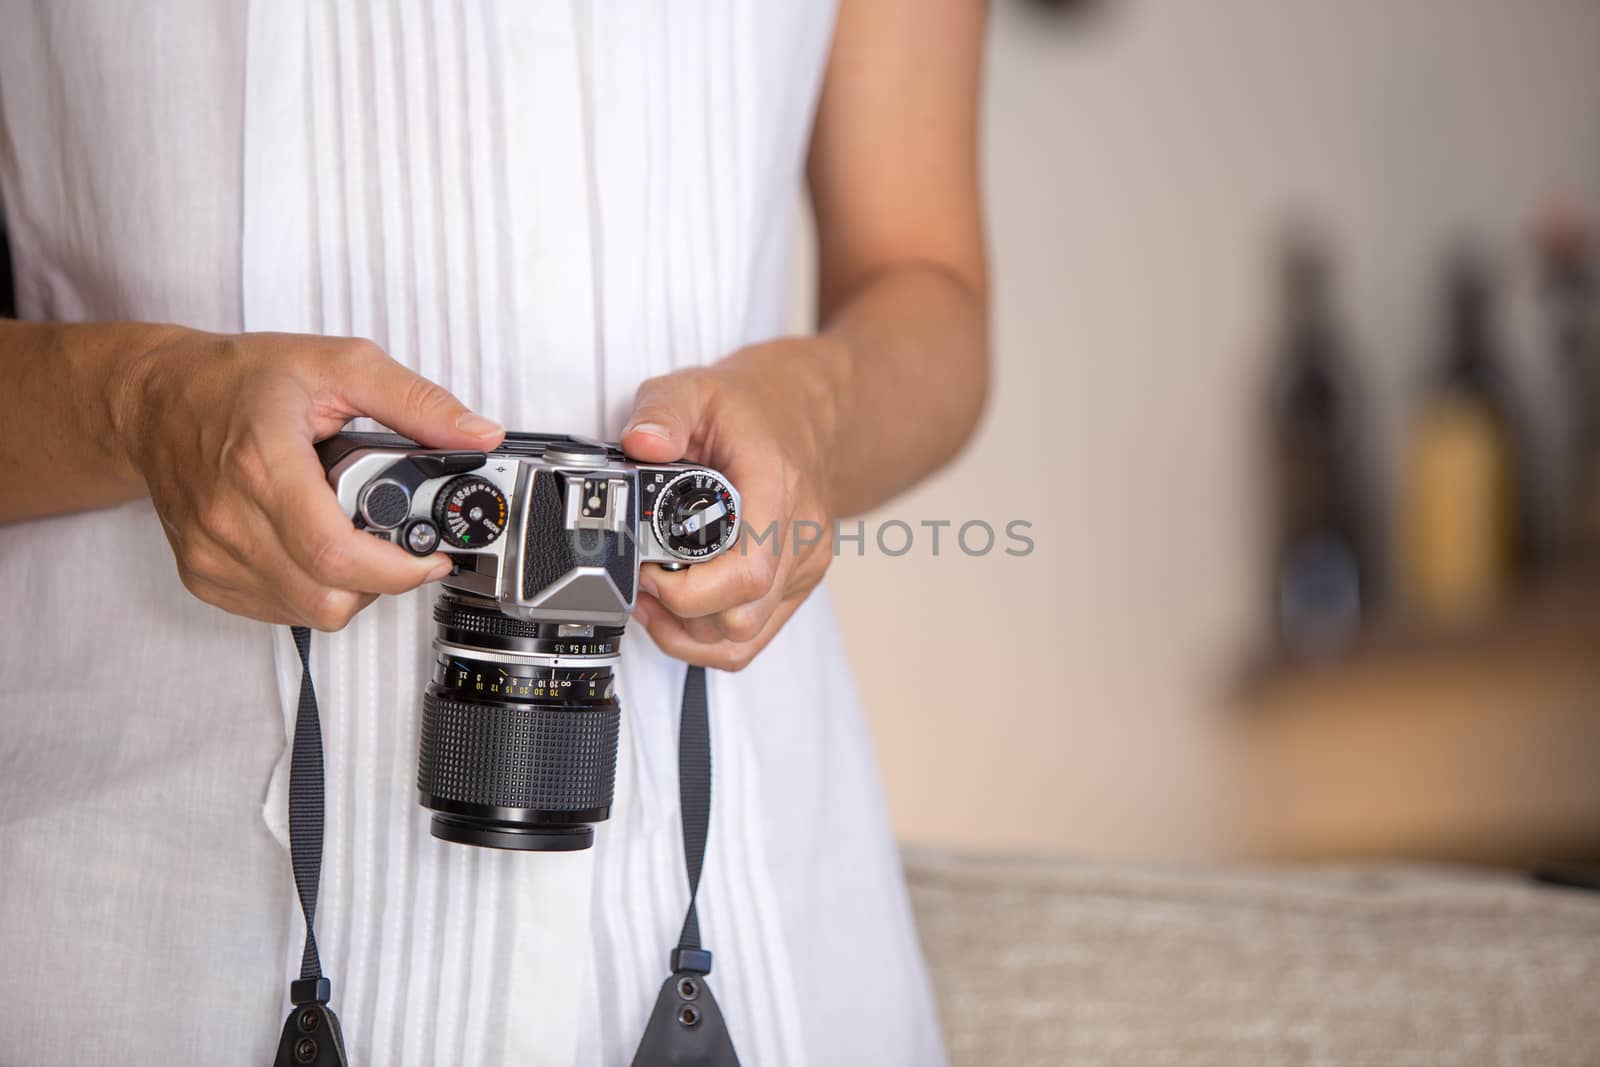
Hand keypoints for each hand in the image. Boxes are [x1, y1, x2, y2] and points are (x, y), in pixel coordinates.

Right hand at [116, 329, 503, 629]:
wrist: (154, 398)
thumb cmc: (236, 379)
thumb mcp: (340, 365)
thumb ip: (416, 402)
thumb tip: (478, 434)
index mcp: (263, 467)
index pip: (337, 555)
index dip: (399, 570)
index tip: (430, 555)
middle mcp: (230, 520)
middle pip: (329, 596)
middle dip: (383, 580)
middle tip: (397, 543)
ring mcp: (211, 555)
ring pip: (309, 611)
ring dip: (350, 587)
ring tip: (352, 535)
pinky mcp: (202, 576)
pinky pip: (278, 611)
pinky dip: (312, 590)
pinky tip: (315, 546)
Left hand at [621, 339, 843, 670]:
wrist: (799, 410)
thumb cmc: (749, 408)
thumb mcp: (693, 389)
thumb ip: (662, 410)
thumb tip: (642, 442)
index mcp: (777, 490)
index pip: (747, 574)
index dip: (687, 590)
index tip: (647, 568)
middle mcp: (800, 535)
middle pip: (741, 617)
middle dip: (678, 611)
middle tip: (643, 578)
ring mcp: (803, 564)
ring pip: (745, 638)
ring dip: (689, 631)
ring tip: (655, 595)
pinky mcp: (797, 583)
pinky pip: (753, 638)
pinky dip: (708, 637)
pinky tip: (680, 607)